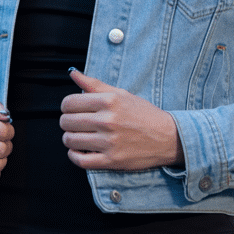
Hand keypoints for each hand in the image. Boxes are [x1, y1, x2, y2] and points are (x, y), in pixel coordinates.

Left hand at [59, 69, 183, 169]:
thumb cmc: (144, 114)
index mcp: (108, 101)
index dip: (66, 106)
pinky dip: (74, 156)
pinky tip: (79, 151)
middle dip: (66, 122)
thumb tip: (73, 73)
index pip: (69, 102)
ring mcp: (109, 142)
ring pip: (70, 141)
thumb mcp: (121, 94)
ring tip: (77, 136)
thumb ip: (94, 84)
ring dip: (69, 139)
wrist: (167, 137)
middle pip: (67, 122)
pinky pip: (80, 160)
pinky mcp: (111, 161)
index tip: (71, 110)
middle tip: (74, 123)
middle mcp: (107, 121)